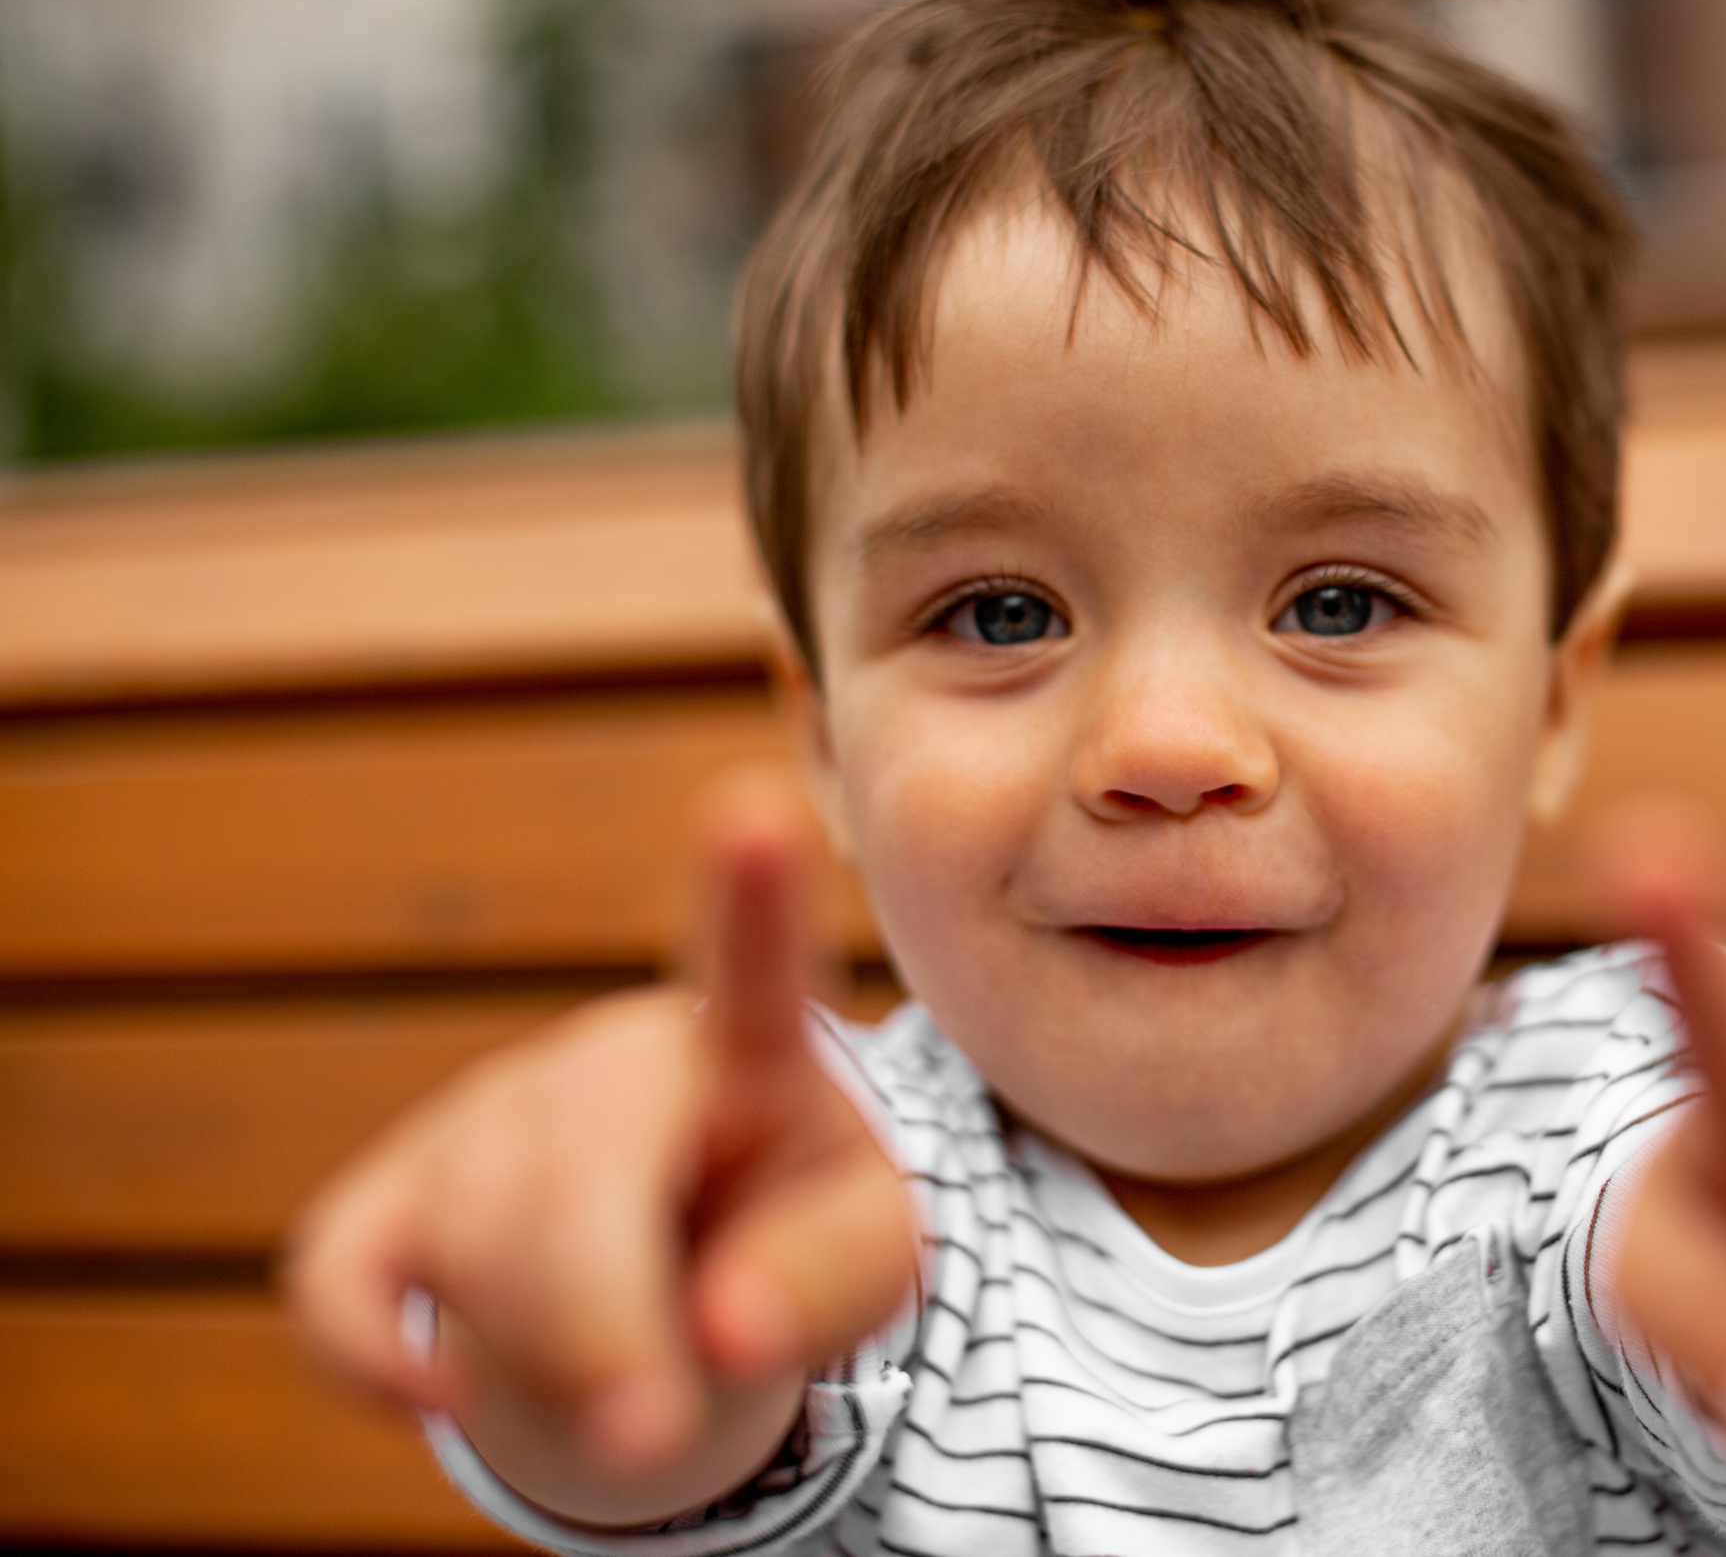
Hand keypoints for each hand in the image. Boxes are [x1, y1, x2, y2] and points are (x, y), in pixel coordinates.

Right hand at [288, 768, 917, 1524]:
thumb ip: (826, 1282)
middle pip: (569, 1187)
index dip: (752, 892)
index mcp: (752, 1050)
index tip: (754, 808)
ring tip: (633, 1393)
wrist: (694, 1284)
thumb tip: (722, 1328)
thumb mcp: (867, 1266)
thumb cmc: (793, 1246)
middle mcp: (606, 1060)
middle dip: (604, 1331)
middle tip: (659, 1436)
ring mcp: (485, 1118)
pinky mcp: (389, 1198)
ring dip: (548, 1368)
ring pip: (471, 1251)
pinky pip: (339, 1283)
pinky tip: (442, 1398)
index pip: (752, 965)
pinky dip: (381, 1363)